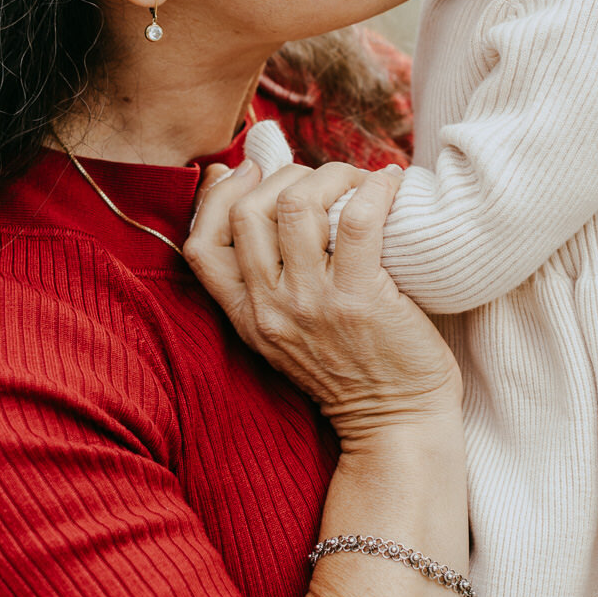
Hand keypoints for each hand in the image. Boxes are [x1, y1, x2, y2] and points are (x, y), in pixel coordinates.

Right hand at [184, 159, 460, 441]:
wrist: (397, 425)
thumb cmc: (355, 371)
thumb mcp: (288, 335)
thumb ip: (271, 283)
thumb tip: (265, 207)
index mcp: (247, 317)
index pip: (200, 245)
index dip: (217, 195)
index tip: (251, 171)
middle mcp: (270, 309)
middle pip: (247, 212)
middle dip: (284, 175)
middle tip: (324, 178)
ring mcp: (312, 304)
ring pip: (295, 205)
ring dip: (331, 175)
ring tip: (361, 180)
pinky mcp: (360, 300)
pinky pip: (357, 221)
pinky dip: (375, 191)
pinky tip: (389, 186)